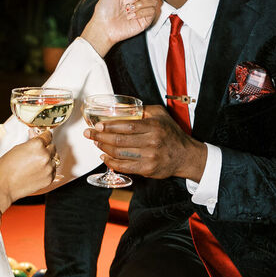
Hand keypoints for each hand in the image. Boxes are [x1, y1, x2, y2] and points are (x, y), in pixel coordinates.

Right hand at [0, 129, 59, 212]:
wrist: (3, 186)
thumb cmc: (5, 168)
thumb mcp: (17, 149)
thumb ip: (30, 144)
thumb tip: (36, 138)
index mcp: (37, 145)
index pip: (48, 136)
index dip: (45, 137)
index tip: (45, 138)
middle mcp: (45, 155)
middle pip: (53, 148)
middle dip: (46, 149)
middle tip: (37, 153)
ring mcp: (48, 168)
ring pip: (54, 160)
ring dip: (48, 160)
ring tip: (35, 165)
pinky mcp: (49, 179)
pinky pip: (53, 171)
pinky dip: (48, 170)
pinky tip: (37, 172)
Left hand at [82, 0, 162, 55]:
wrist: (104, 26)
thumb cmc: (104, 9)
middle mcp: (140, 1)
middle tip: (127, 1)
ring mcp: (144, 11)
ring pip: (154, 0)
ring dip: (139, 4)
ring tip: (127, 10)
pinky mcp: (147, 20)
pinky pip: (152, 11)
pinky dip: (140, 12)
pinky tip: (131, 16)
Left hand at [86, 106, 206, 183]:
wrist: (185, 156)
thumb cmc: (172, 134)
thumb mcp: (161, 115)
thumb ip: (143, 109)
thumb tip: (122, 106)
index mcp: (154, 127)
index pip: (127, 126)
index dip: (110, 126)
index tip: (98, 125)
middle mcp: (152, 142)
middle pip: (120, 141)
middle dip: (100, 137)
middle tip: (89, 134)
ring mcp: (149, 157)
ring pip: (119, 154)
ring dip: (103, 148)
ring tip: (96, 143)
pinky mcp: (147, 170)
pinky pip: (124, 167)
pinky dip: (111, 162)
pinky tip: (104, 157)